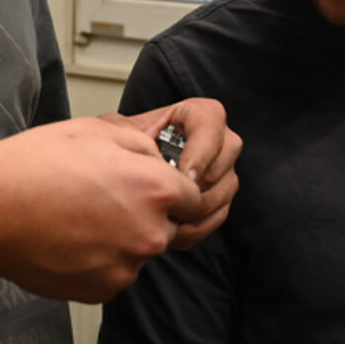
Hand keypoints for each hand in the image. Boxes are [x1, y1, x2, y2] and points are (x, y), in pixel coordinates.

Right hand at [0, 117, 203, 303]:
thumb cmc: (33, 166)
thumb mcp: (95, 131)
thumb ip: (143, 145)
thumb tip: (162, 157)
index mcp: (155, 188)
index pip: (195, 194)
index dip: (173, 186)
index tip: (149, 183)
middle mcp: (149, 233)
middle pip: (168, 225)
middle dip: (145, 212)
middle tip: (102, 196)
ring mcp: (127, 267)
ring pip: (138, 250)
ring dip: (121, 236)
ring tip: (78, 215)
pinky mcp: (103, 290)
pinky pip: (114, 271)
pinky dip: (99, 258)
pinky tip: (69, 237)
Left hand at [102, 97, 241, 249]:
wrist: (127, 167)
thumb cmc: (127, 145)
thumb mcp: (121, 130)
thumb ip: (128, 132)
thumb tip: (147, 150)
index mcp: (198, 114)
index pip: (210, 123)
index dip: (200, 152)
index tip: (182, 175)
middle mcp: (218, 138)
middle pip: (222, 162)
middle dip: (196, 187)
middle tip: (172, 201)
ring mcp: (224, 168)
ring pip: (224, 191)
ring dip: (196, 211)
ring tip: (168, 218)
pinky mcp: (221, 195)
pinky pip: (219, 214)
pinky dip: (197, 226)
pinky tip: (174, 229)